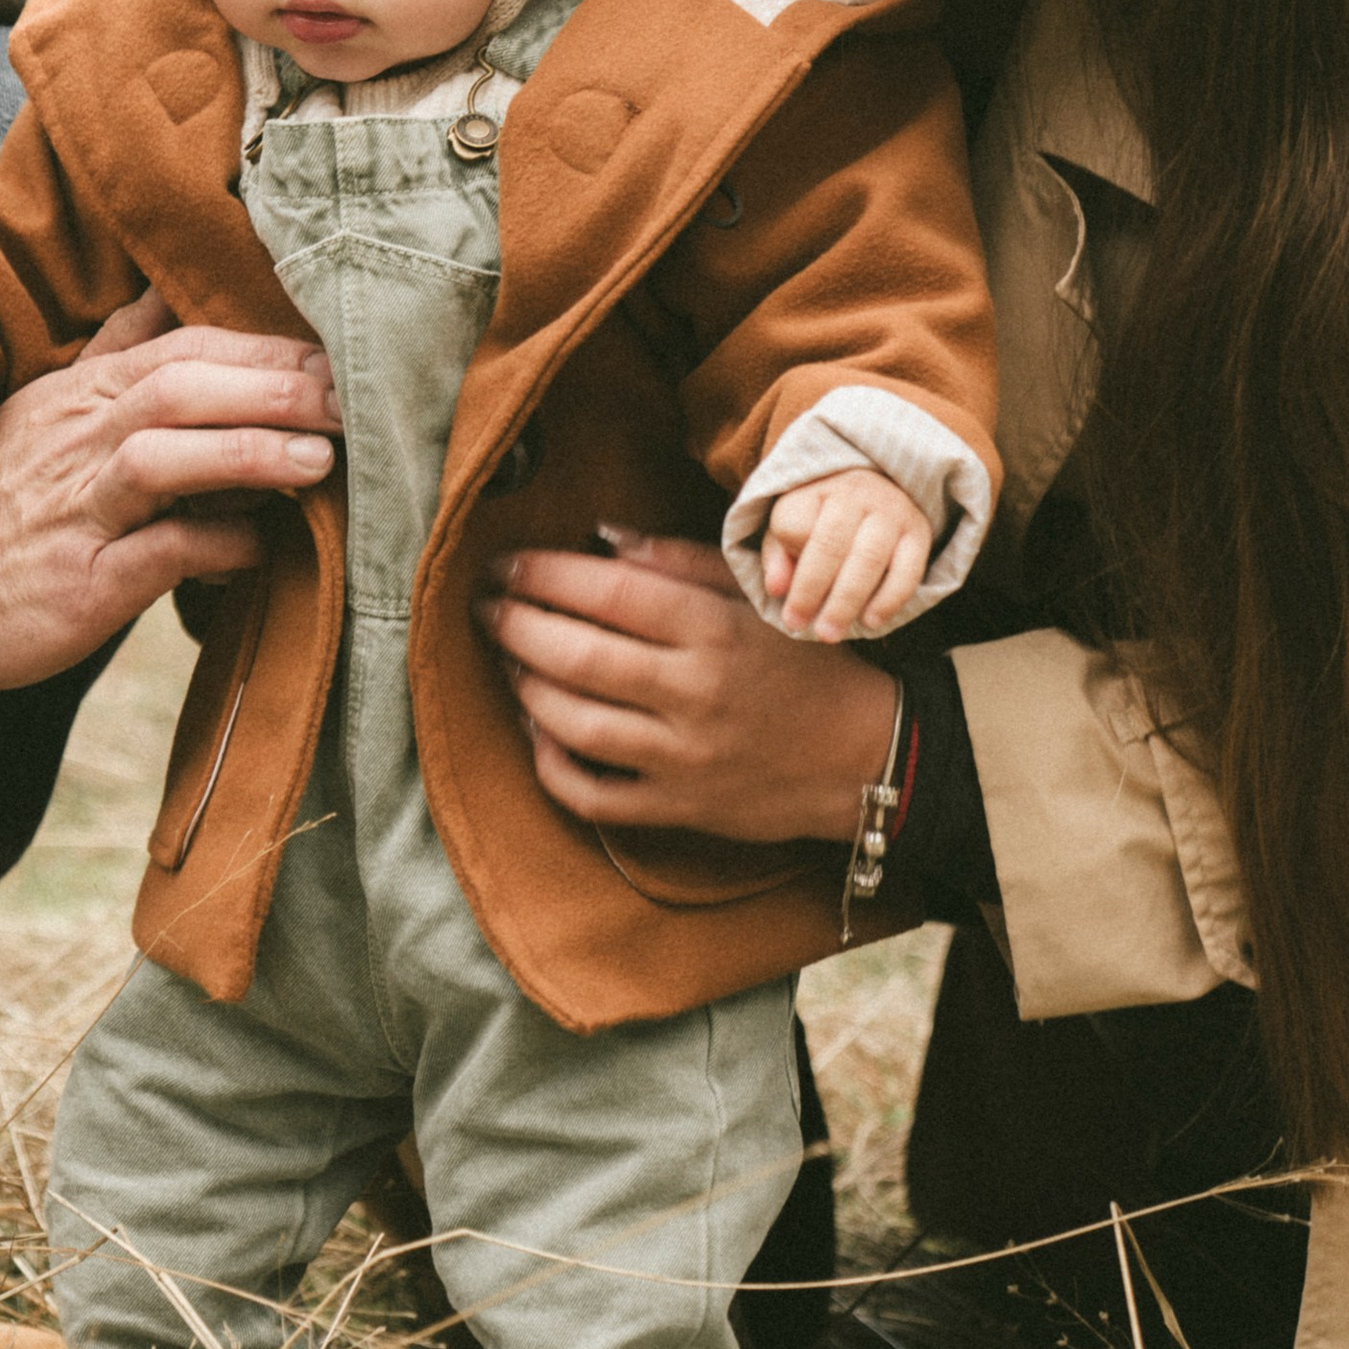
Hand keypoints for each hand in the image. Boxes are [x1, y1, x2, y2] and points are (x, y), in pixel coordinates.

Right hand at [0, 321, 340, 688]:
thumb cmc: (2, 506)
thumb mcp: (49, 411)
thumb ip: (116, 354)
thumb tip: (170, 291)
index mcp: (79, 394)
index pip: (180, 346)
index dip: (261, 343)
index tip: (336, 348)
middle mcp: (74, 439)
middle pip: (179, 385)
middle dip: (272, 383)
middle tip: (350, 392)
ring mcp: (72, 509)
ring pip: (161, 455)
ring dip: (247, 451)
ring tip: (320, 459)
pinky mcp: (75, 581)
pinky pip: (154, 553)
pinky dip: (212, 545)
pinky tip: (259, 548)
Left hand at [474, 531, 901, 845]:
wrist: (863, 757)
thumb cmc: (803, 664)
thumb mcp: (754, 598)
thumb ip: (678, 562)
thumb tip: (600, 537)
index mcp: (714, 631)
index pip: (610, 592)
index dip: (545, 574)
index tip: (505, 562)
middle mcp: (694, 694)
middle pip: (579, 655)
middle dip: (515, 624)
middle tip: (485, 606)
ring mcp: (683, 759)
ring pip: (574, 724)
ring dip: (526, 687)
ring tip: (508, 660)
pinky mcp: (678, 810)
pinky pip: (593, 796)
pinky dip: (551, 765)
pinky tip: (536, 732)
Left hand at [760, 466, 930, 641]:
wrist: (881, 484)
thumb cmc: (825, 515)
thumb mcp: (792, 524)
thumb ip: (778, 555)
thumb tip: (776, 589)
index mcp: (817, 489)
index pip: (795, 525)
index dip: (787, 563)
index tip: (783, 600)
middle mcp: (857, 494)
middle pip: (831, 544)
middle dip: (812, 590)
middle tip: (800, 627)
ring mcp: (892, 511)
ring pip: (870, 558)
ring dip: (848, 601)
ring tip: (831, 633)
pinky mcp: (919, 532)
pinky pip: (907, 570)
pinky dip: (889, 599)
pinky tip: (870, 622)